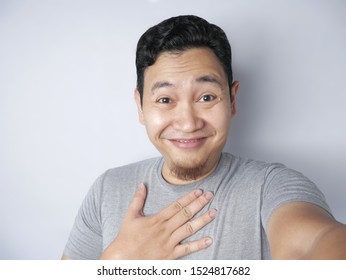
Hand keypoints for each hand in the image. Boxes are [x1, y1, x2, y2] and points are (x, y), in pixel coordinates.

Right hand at [99, 183, 216, 258]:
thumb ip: (138, 199)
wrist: (122, 258)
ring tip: (214, 212)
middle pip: (185, 214)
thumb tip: (142, 184)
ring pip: (189, 229)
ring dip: (202, 220)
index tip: (199, 191)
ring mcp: (169, 242)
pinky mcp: (170, 255)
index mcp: (157, 219)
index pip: (177, 205)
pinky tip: (209, 239)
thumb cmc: (126, 238)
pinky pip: (187, 249)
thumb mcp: (130, 216)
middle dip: (199, 204)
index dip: (189, 197)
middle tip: (210, 195)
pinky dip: (198, 245)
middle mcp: (165, 229)